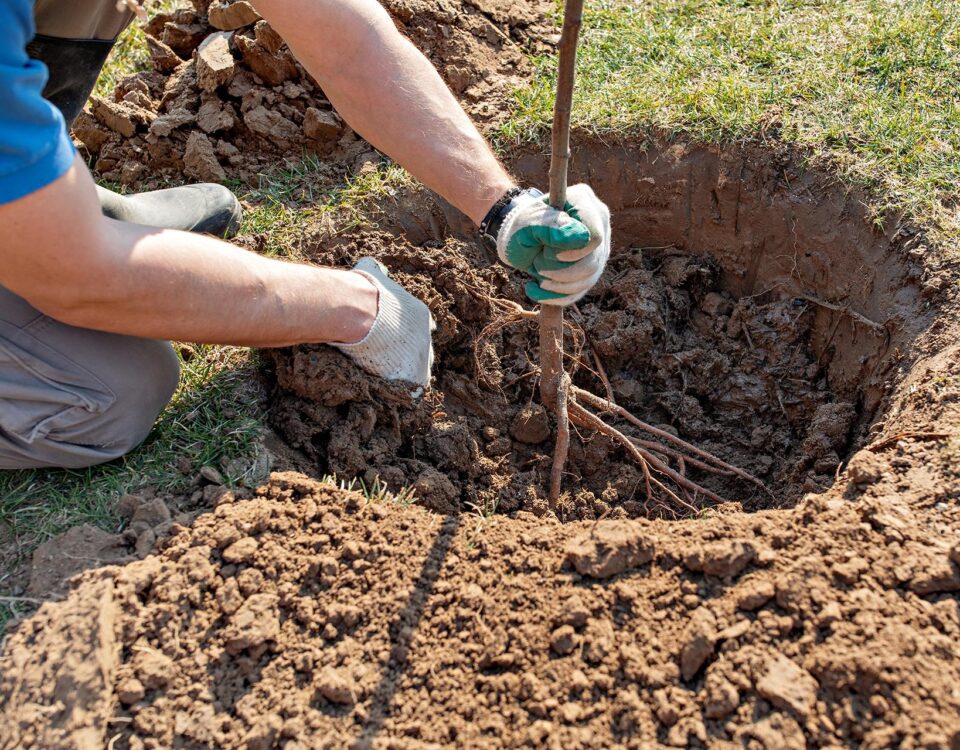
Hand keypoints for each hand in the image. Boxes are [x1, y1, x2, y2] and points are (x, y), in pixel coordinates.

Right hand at [332, 258, 435, 389]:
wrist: (359, 312)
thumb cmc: (363, 291)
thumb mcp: (371, 272)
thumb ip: (375, 271)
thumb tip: (368, 263)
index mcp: (421, 314)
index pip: (421, 328)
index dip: (406, 335)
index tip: (393, 338)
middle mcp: (427, 335)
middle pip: (422, 350)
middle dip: (409, 355)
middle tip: (390, 360)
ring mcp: (423, 356)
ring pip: (419, 369)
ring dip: (406, 374)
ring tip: (389, 377)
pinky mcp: (416, 375)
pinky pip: (414, 389)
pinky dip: (404, 391)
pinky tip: (391, 390)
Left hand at [496, 184, 610, 305]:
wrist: (519, 237)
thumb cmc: (522, 225)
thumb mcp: (528, 223)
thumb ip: (551, 227)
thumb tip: (582, 238)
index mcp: (584, 202)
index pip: (594, 237)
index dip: (574, 253)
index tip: (547, 255)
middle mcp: (599, 223)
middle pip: (593, 261)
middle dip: (561, 272)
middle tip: (536, 265)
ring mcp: (599, 247)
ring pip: (589, 279)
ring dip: (557, 286)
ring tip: (536, 274)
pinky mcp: (592, 268)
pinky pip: (581, 291)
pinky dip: (557, 296)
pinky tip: (537, 288)